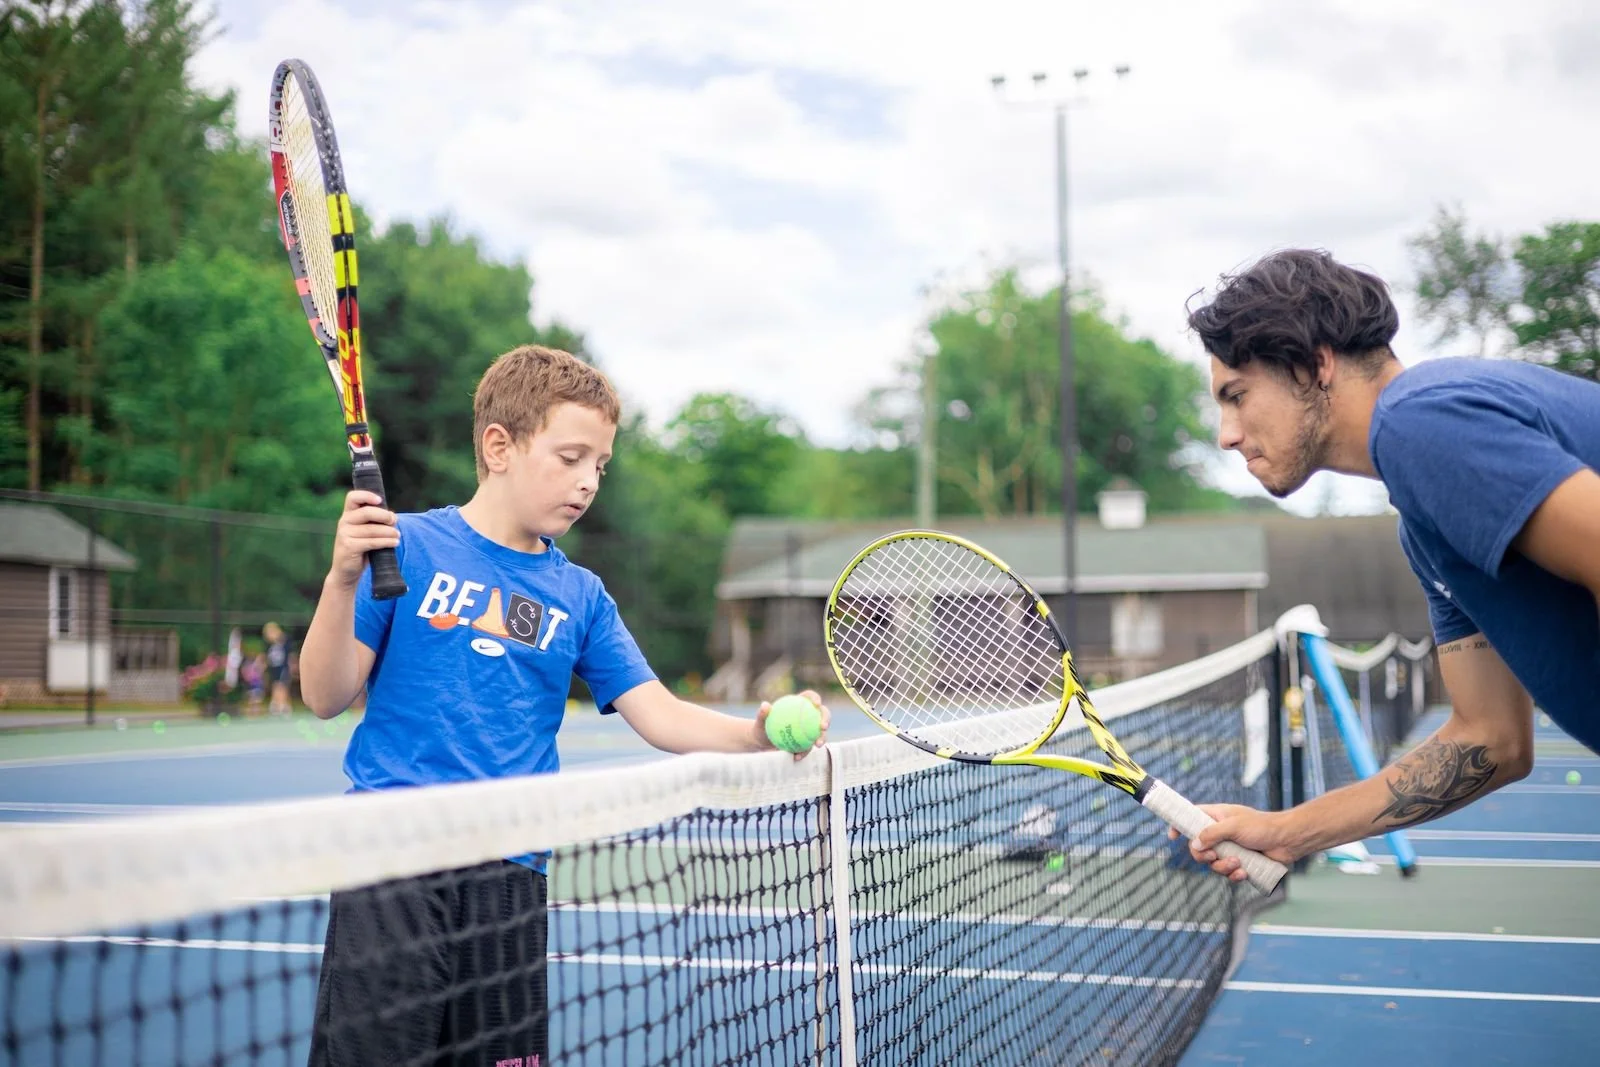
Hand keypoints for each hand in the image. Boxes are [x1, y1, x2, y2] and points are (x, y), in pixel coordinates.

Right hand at [328, 490, 398, 589]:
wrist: (346, 572)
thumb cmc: (360, 549)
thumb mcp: (366, 532)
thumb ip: (375, 522)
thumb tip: (393, 516)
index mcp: (348, 515)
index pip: (352, 497)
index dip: (366, 495)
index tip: (380, 500)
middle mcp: (344, 522)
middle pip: (366, 512)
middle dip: (384, 516)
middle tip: (394, 521)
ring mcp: (344, 534)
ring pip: (372, 529)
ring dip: (389, 532)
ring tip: (397, 535)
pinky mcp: (349, 547)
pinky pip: (372, 542)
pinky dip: (386, 542)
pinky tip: (395, 543)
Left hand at [754, 689, 831, 760]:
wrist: (761, 743)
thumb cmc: (761, 728)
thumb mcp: (759, 721)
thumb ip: (762, 713)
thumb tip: (765, 706)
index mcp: (798, 705)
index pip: (809, 698)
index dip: (815, 698)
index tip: (816, 704)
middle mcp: (806, 716)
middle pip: (822, 714)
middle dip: (826, 719)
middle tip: (822, 727)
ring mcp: (808, 730)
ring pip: (820, 733)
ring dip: (822, 738)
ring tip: (817, 744)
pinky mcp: (806, 744)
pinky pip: (808, 748)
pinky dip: (804, 752)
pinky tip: (797, 756)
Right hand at [1166, 803, 1299, 882]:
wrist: (1288, 841)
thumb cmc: (1263, 827)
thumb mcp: (1234, 826)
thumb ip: (1212, 834)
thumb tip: (1195, 844)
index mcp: (1217, 816)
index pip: (1191, 817)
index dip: (1179, 825)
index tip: (1171, 836)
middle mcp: (1221, 832)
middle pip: (1199, 847)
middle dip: (1204, 856)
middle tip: (1215, 856)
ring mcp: (1230, 848)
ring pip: (1213, 863)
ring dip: (1222, 867)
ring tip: (1238, 863)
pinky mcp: (1240, 862)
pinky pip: (1228, 873)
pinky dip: (1233, 875)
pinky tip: (1243, 872)